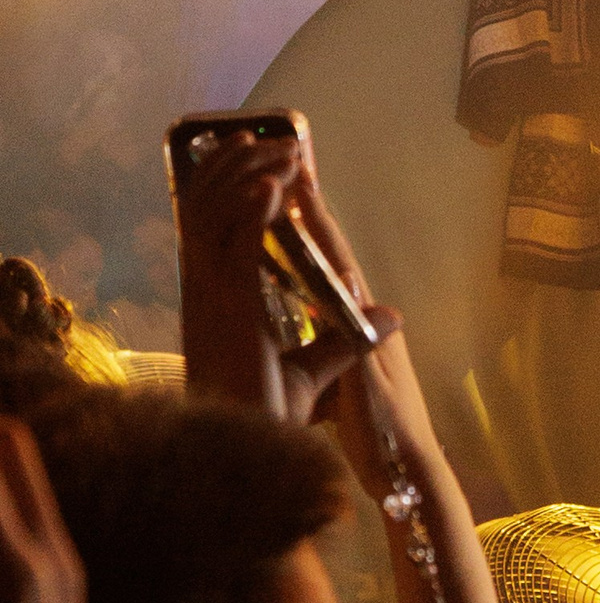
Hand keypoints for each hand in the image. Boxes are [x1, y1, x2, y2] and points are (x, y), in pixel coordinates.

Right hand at [177, 133, 373, 423]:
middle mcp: (210, 294)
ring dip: (247, 177)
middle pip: (207, 210)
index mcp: (219, 301)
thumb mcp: (318, 370)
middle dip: (233, 167)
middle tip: (264, 138)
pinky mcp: (231, 315)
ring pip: (218, 219)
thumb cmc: (275, 422)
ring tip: (279, 149)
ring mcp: (217, 301)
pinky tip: (273, 187)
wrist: (256, 463)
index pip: (218, 226)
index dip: (228, 184)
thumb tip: (388, 315)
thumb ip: (345, 337)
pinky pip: (236, 251)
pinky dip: (252, 215)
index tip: (249, 149)